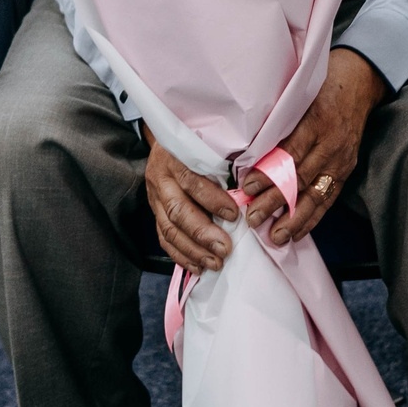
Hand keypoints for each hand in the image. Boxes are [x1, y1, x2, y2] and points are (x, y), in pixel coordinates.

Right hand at [144, 123, 238, 272]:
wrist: (166, 140)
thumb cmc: (196, 141)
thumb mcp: (207, 142)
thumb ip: (225, 162)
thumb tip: (252, 186)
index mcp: (175, 157)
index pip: (191, 180)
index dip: (212, 199)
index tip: (235, 215)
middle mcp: (161, 178)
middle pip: (178, 210)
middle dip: (202, 233)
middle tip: (225, 249)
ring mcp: (154, 198)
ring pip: (169, 230)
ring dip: (193, 250)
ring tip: (215, 263)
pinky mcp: (154, 212)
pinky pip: (164, 238)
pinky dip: (181, 255)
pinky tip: (197, 267)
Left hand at [239, 48, 384, 245]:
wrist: (361, 81)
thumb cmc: (324, 84)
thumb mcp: (299, 94)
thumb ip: (280, 120)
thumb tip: (249, 150)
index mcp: (317, 121)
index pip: (290, 153)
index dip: (269, 173)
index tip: (247, 186)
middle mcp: (332, 143)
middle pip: (301, 178)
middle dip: (276, 202)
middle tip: (253, 219)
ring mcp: (342, 159)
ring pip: (316, 194)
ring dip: (294, 219)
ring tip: (275, 237)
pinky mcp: (347, 168)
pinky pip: (329, 197)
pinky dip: (313, 216)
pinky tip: (298, 232)